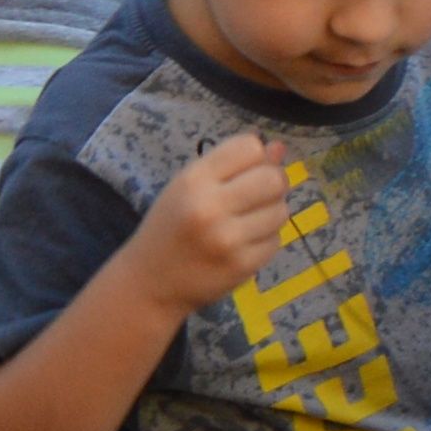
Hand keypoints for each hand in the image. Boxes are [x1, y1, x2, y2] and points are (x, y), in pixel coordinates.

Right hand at [120, 130, 298, 312]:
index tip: (246, 171)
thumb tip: (278, 147)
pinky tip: (244, 243)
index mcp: (193, 180)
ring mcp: (227, 239)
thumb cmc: (170, 227)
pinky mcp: (242, 265)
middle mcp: (209, 207)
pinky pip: (275, 240)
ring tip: (248, 221)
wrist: (150, 283)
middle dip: (273, 183)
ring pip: (280, 210)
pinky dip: (265, 239)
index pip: (250, 147)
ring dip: (271, 213)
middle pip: (273, 178)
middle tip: (258, 195)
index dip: (256, 156)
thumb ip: (232, 165)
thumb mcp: (189, 187)